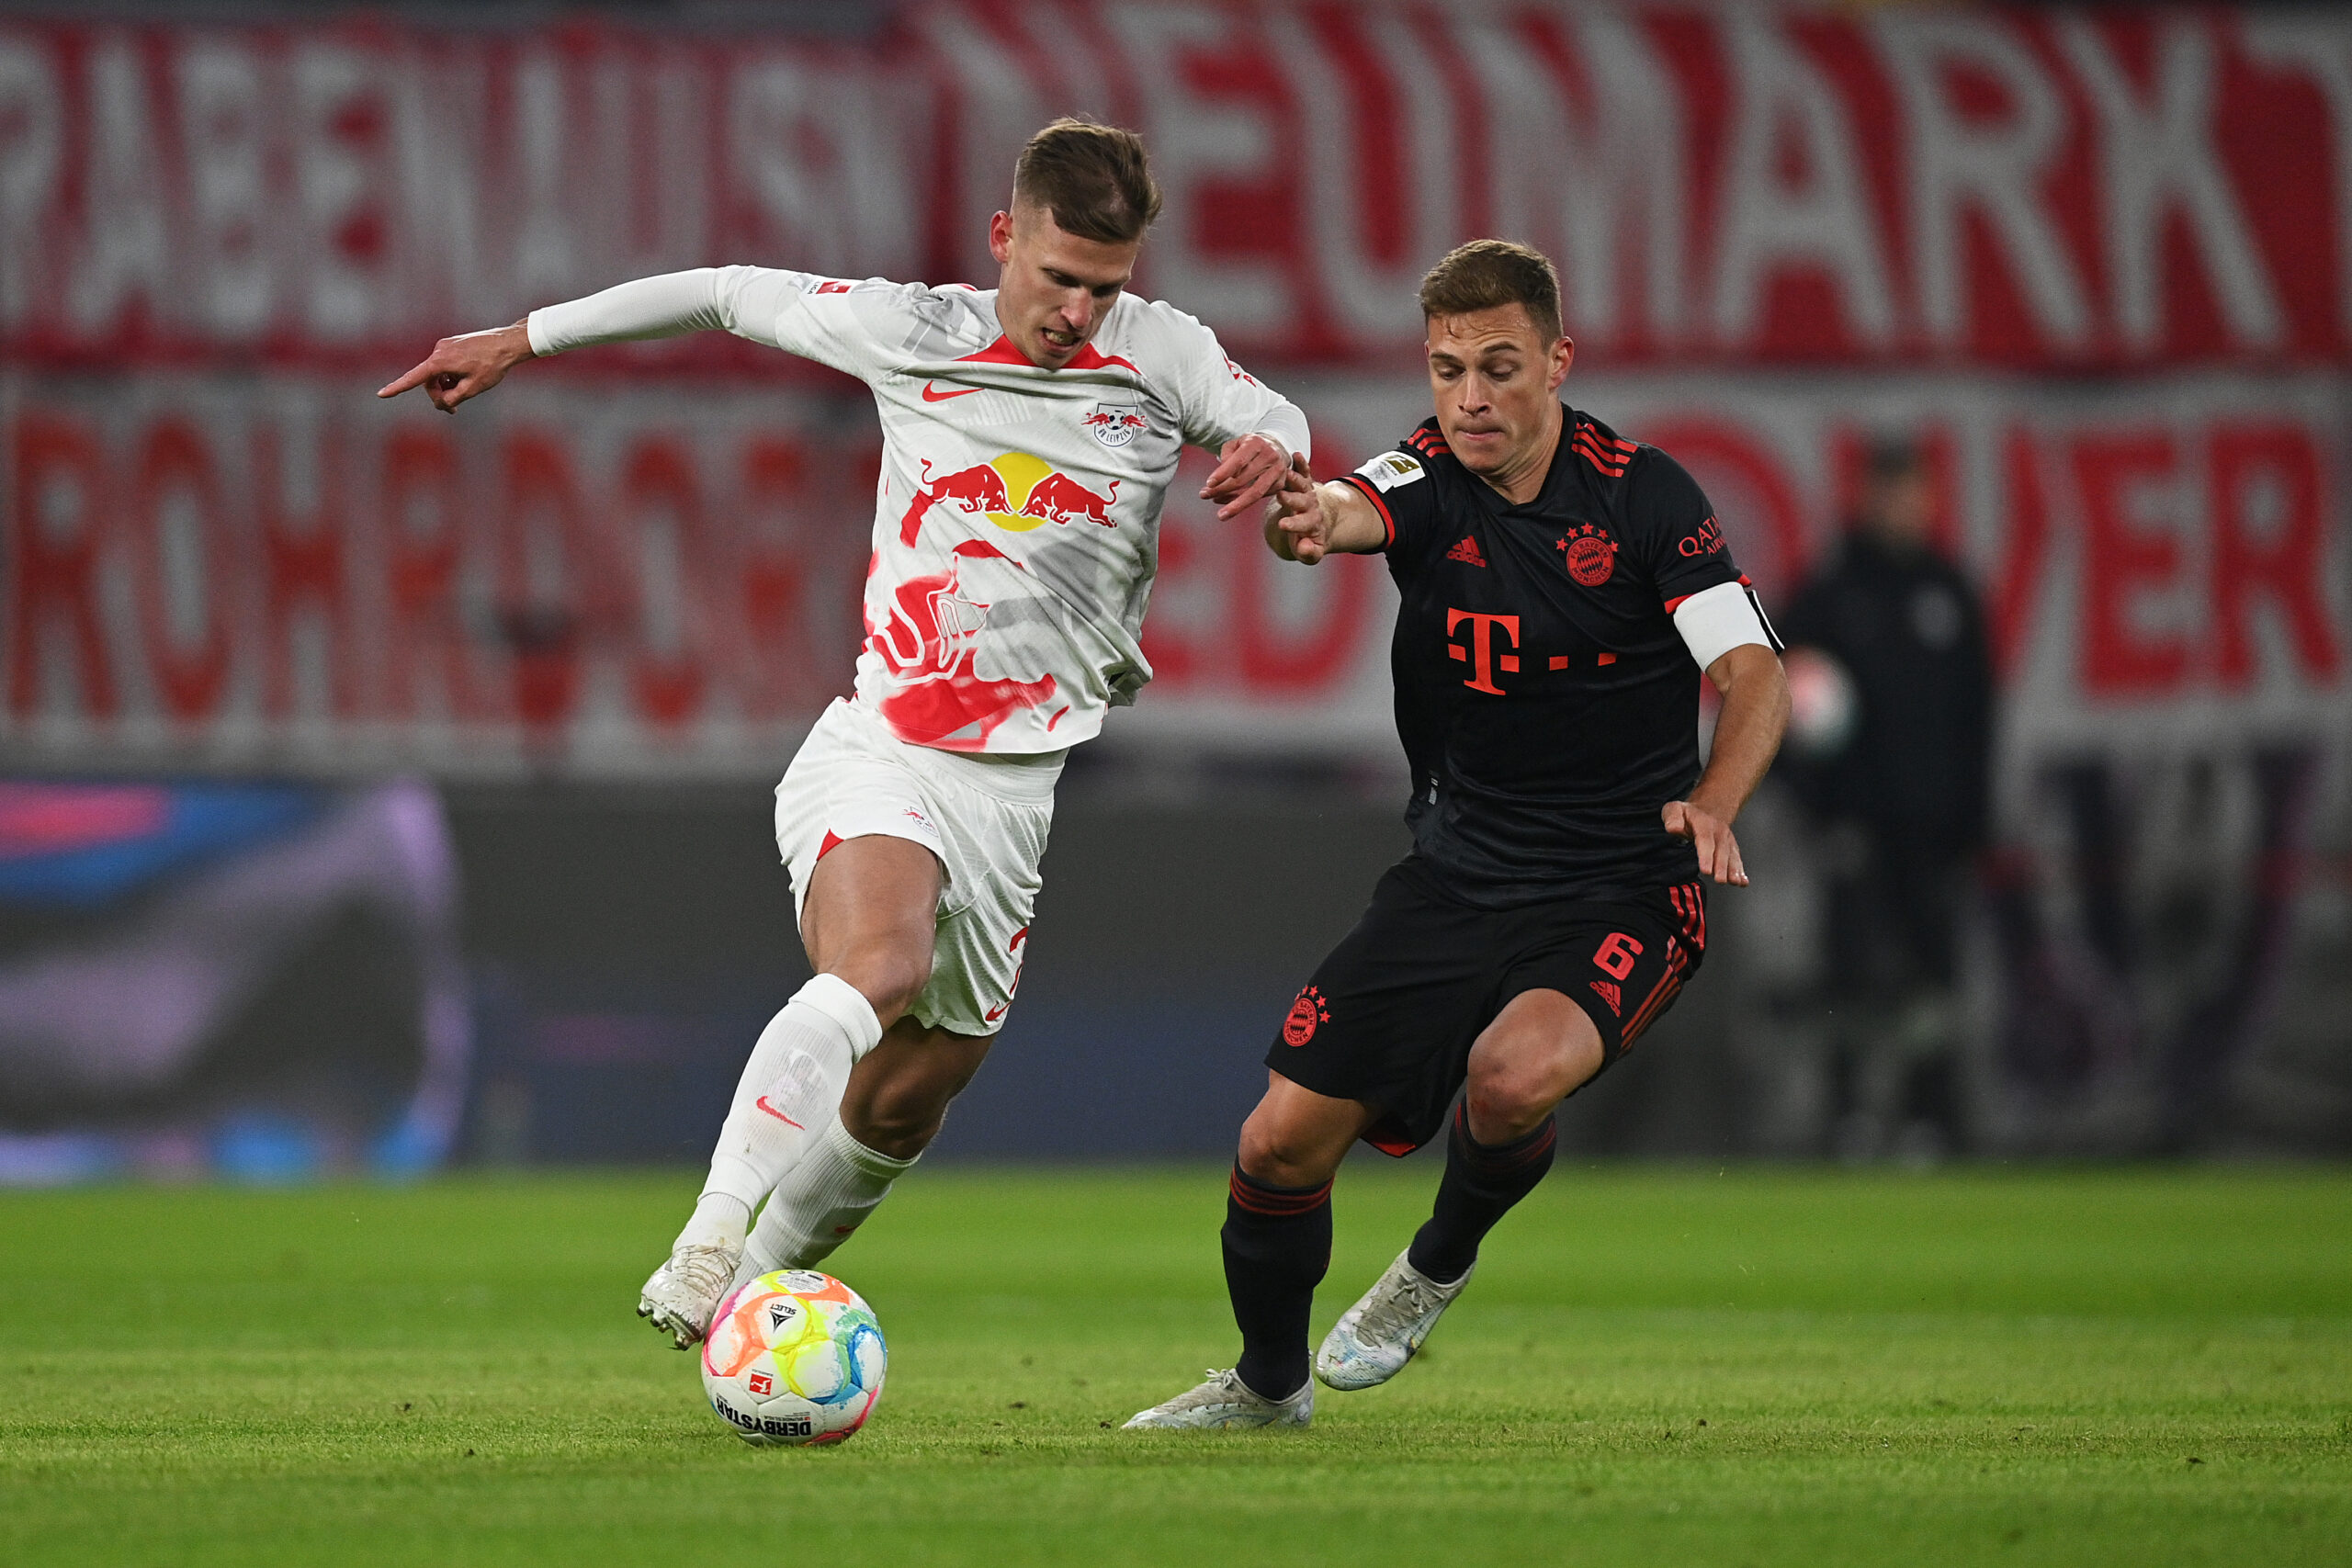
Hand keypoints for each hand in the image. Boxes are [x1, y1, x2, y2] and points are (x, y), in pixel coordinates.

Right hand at [377, 322, 533, 411]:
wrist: (507, 343)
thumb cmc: (492, 366)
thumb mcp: (473, 388)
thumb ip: (453, 399)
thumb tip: (442, 403)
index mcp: (440, 361)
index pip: (414, 378)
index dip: (397, 388)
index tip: (381, 394)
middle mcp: (438, 351)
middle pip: (429, 381)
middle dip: (439, 395)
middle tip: (454, 410)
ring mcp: (444, 346)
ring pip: (437, 374)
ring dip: (446, 386)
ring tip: (465, 392)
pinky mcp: (451, 345)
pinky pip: (445, 365)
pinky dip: (451, 376)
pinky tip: (467, 379)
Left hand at [1200, 433, 1290, 520]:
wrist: (1278, 447)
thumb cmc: (1250, 446)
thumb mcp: (1236, 443)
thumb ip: (1226, 454)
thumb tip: (1221, 474)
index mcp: (1256, 443)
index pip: (1238, 461)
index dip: (1223, 473)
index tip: (1209, 483)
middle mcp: (1269, 456)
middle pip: (1243, 479)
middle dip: (1222, 489)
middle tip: (1204, 495)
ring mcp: (1277, 471)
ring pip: (1255, 493)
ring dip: (1236, 505)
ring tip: (1221, 515)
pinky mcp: (1280, 484)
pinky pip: (1259, 497)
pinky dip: (1242, 501)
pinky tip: (1229, 502)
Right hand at [1265, 457, 1332, 563]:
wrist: (1313, 525)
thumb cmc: (1306, 540)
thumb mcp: (1308, 552)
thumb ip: (1308, 552)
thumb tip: (1304, 547)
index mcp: (1312, 525)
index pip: (1304, 524)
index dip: (1294, 525)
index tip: (1282, 525)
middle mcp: (1311, 508)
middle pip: (1303, 503)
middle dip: (1292, 500)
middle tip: (1281, 496)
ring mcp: (1308, 494)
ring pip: (1303, 485)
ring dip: (1295, 479)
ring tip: (1287, 473)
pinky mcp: (1304, 483)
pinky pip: (1305, 472)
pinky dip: (1302, 464)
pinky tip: (1296, 454)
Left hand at [1662, 799, 1747, 884]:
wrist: (1709, 808)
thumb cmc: (1689, 813)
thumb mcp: (1675, 809)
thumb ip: (1673, 818)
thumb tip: (1673, 828)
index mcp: (1704, 824)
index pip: (1705, 840)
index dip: (1706, 856)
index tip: (1706, 870)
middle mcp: (1719, 832)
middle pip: (1721, 851)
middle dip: (1721, 867)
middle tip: (1720, 880)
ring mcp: (1727, 840)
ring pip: (1731, 856)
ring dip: (1733, 870)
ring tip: (1735, 882)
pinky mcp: (1731, 848)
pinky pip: (1737, 859)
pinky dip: (1740, 871)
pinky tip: (1742, 882)